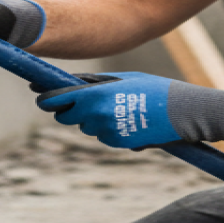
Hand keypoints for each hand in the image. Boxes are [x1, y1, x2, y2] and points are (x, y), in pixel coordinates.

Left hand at [35, 72, 223, 148]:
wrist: (184, 113)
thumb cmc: (156, 89)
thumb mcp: (125, 78)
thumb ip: (97, 83)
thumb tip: (73, 83)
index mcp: (97, 94)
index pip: (59, 99)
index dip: (46, 99)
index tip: (39, 97)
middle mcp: (98, 115)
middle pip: (67, 117)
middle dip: (69, 111)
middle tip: (80, 103)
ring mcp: (107, 131)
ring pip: (87, 127)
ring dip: (93, 119)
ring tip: (119, 108)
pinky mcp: (118, 143)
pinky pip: (104, 136)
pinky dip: (110, 130)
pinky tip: (129, 121)